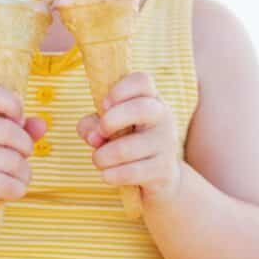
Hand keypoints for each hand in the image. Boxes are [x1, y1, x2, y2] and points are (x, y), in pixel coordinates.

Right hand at [0, 83, 47, 230]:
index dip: (12, 103)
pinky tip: (12, 191)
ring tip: (17, 179)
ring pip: (13, 160)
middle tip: (20, 159)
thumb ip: (19, 130)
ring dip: (24, 174)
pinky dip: (17, 189)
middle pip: (10, 131)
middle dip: (25, 148)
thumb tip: (42, 125)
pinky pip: (7, 183)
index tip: (18, 120)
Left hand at [76, 71, 180, 204]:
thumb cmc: (129, 142)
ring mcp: (166, 143)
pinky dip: (110, 175)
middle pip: (140, 108)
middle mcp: (162, 116)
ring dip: (102, 157)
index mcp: (150, 98)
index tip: (103, 105)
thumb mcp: (108, 128)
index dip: (120, 90)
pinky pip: (130, 172)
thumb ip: (92, 125)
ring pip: (127, 148)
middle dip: (111, 121)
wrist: (161, 177)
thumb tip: (94, 137)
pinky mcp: (164, 170)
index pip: (142, 81)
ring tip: (99, 160)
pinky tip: (106, 175)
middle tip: (101, 134)